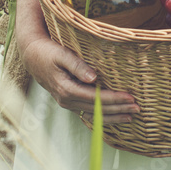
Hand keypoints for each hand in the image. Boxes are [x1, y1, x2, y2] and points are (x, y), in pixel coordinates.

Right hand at [19, 34, 138, 122]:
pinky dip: (103, 116)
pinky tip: (115, 116)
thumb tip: (94, 78)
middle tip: (138, 108)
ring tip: (131, 116)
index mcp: (66, 90)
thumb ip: (77, 65)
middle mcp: (67, 101)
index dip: (114, 99)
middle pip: (97, 110)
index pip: (96, 98)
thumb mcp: (61, 54)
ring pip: (94, 114)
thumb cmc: (48, 52)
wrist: (32, 56)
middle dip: (118, 110)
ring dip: (113, 116)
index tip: (130, 97)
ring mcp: (67, 103)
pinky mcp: (69, 102)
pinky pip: (89, 112)